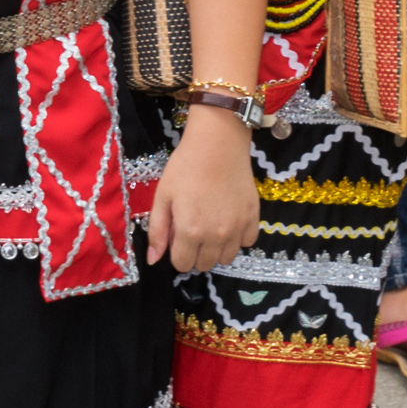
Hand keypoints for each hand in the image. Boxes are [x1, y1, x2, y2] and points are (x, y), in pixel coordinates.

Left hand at [145, 114, 259, 273]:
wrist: (218, 143)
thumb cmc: (185, 167)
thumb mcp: (162, 196)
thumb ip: (157, 231)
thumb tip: (153, 260)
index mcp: (190, 231)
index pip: (182, 264)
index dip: (177, 253)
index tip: (177, 237)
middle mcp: (216, 236)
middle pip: (205, 264)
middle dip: (195, 253)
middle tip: (193, 231)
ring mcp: (238, 228)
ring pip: (227, 258)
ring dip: (216, 249)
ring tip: (211, 227)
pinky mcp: (253, 218)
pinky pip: (247, 242)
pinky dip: (237, 237)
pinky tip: (229, 220)